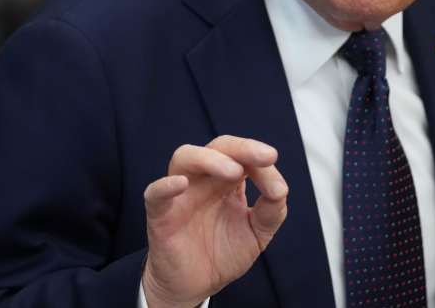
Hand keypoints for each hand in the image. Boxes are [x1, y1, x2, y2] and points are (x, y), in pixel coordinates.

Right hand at [141, 135, 288, 307]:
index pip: (243, 157)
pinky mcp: (160, 215)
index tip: (278, 189)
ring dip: (210, 159)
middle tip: (266, 157)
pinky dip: (165, 186)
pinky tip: (181, 184)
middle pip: (218, 147)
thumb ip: (272, 211)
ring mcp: (181, 194)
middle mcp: (203, 180)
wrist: (196, 287)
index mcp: (227, 181)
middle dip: (242, 148)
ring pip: (185, 158)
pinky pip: (155, 193)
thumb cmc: (223, 254)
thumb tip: (280, 189)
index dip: (261, 164)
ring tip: (234, 172)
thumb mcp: (257, 233)